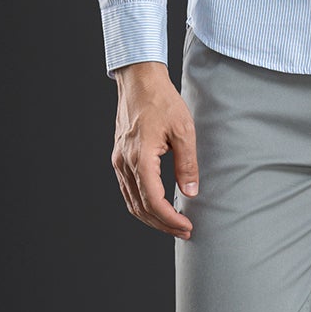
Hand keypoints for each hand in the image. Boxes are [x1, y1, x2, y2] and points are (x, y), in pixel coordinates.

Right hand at [110, 61, 199, 239]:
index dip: (170, 219)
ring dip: (152, 217)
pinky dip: (142, 204)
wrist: (139, 81)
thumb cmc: (162, 101)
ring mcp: (119, 160)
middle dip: (162, 224)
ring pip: (132, 201)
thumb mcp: (184, 130)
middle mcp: (124, 162)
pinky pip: (128, 189)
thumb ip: (187, 163)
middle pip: (140, 207)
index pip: (153, 200)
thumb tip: (191, 192)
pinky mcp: (120, 157)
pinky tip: (159, 207)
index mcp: (140, 157)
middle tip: (185, 230)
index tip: (187, 226)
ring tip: (174, 224)